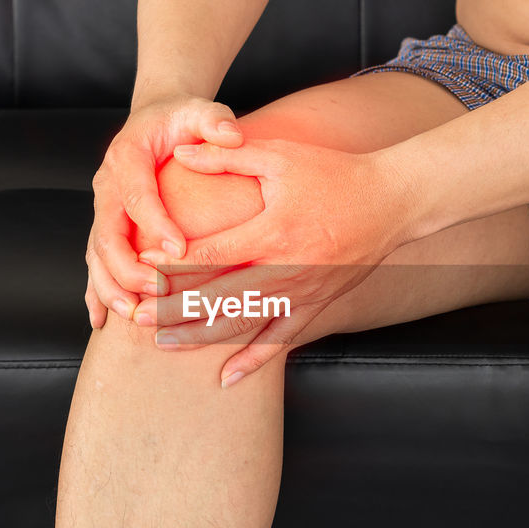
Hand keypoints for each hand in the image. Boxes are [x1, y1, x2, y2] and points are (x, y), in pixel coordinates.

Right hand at [84, 93, 243, 327]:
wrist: (155, 121)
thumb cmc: (182, 119)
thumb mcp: (199, 110)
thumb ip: (214, 119)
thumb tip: (231, 134)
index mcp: (127, 157)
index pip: (137, 195)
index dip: (155, 224)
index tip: (179, 250)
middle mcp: (106, 185)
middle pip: (107, 233)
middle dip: (128, 267)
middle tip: (157, 291)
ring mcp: (102, 209)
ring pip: (96, 254)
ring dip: (111, 286)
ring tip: (132, 313)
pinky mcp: (105, 228)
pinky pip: (94, 264)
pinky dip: (96, 292)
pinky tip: (103, 321)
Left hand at [136, 138, 416, 386]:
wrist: (393, 201)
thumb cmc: (335, 173)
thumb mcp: (281, 156)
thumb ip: (228, 156)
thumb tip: (180, 152)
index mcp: (272, 231)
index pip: (211, 255)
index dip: (171, 265)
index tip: (139, 268)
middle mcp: (286, 269)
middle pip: (219, 297)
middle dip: (174, 310)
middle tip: (135, 318)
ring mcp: (303, 292)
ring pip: (244, 323)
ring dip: (201, 336)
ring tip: (163, 345)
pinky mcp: (318, 303)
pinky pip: (282, 339)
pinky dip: (254, 359)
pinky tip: (228, 376)